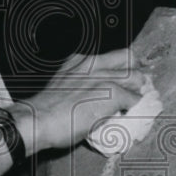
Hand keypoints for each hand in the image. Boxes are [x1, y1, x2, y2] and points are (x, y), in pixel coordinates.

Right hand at [16, 48, 144, 152]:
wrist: (38, 119)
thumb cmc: (45, 110)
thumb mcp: (61, 85)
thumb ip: (78, 84)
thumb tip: (89, 97)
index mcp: (79, 61)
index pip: (110, 55)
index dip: (120, 67)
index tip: (122, 79)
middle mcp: (93, 64)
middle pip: (129, 58)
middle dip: (133, 74)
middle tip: (132, 90)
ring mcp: (104, 77)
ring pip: (136, 77)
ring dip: (137, 91)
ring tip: (133, 104)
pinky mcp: (113, 94)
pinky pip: (135, 99)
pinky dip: (135, 109)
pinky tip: (129, 115)